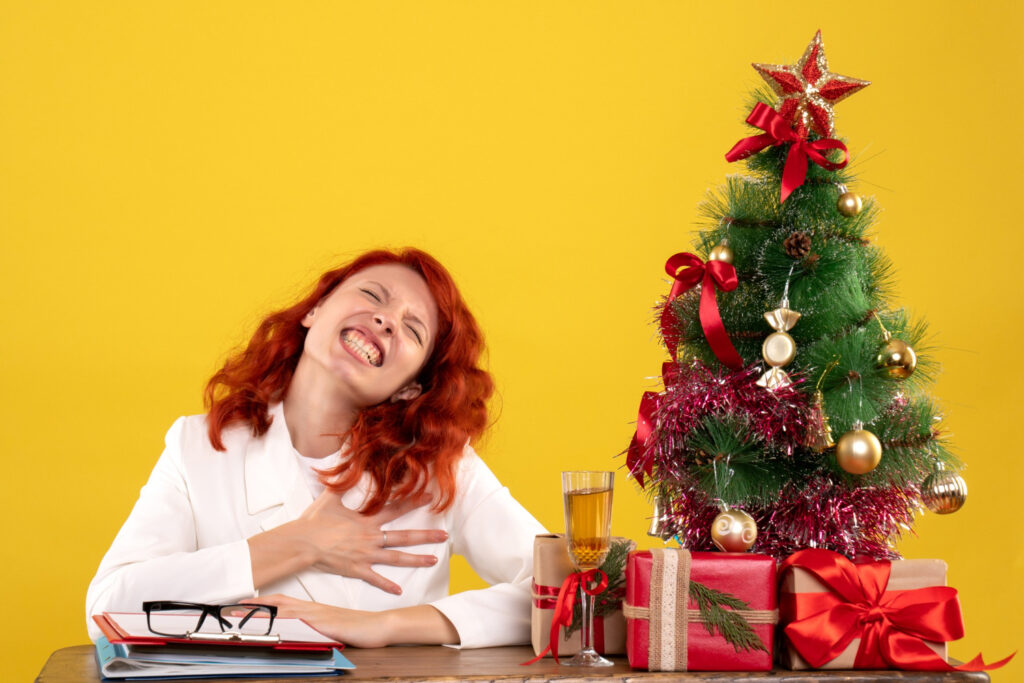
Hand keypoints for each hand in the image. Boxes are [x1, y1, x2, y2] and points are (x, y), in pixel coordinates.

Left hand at [245, 594, 458, 647]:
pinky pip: (298, 621)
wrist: (380, 626)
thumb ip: (318, 624)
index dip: (260, 600)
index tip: (240, 601)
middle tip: (229, 606)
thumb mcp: (334, 624)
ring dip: (260, 611)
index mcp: (312, 609)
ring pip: (283, 610)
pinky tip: (269, 624)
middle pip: (276, 603)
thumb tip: (301, 628)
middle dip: (252, 605)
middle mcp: (311, 609)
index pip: (281, 602)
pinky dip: (282, 621)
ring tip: (239, 613)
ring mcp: (316, 616)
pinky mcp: (323, 624)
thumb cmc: (360, 627)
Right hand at [293, 491, 447, 594]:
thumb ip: (344, 482)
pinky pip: (376, 578)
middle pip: (404, 537)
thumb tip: (349, 465)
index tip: (430, 497)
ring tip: (433, 560)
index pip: (396, 509)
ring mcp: (366, 555)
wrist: (303, 543)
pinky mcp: (357, 569)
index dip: (414, 502)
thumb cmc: (315, 520)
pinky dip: (387, 585)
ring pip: (396, 558)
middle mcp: (371, 538)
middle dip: (425, 536)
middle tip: (444, 535)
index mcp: (367, 520)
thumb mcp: (331, 497)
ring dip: (416, 559)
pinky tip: (399, 591)